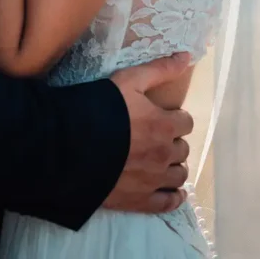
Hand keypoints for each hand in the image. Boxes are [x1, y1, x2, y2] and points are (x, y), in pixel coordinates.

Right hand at [104, 54, 193, 214]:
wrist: (72, 145)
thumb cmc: (102, 108)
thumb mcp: (130, 80)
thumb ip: (160, 69)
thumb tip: (187, 56)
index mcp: (164, 125)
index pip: (186, 123)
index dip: (176, 118)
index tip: (165, 117)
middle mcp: (164, 154)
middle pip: (182, 149)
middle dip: (173, 141)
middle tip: (158, 137)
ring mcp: (153, 180)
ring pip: (178, 175)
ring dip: (174, 166)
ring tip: (162, 161)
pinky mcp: (140, 200)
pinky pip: (168, 202)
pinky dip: (174, 196)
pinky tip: (174, 192)